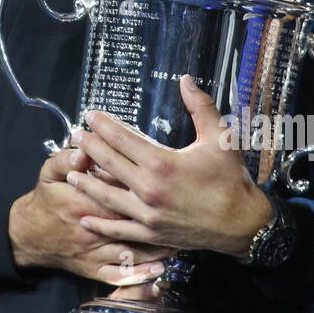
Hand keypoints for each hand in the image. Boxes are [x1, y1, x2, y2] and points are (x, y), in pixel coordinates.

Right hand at [9, 143, 171, 285]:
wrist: (27, 235)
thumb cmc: (45, 200)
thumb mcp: (49, 172)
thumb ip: (65, 159)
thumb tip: (82, 150)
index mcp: (81, 203)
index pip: (118, 194)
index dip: (140, 189)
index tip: (162, 181)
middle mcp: (90, 230)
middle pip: (131, 224)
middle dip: (157, 220)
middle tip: (183, 212)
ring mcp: (93, 253)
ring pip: (131, 253)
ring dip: (157, 248)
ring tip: (181, 239)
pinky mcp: (93, 270)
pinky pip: (120, 276)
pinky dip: (140, 275)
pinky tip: (159, 269)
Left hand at [67, 77, 271, 255]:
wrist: (243, 224)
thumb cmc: (231, 179)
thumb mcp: (221, 138)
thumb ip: (201, 106)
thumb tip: (185, 79)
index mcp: (161, 163)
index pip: (122, 138)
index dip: (103, 124)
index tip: (90, 115)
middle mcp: (148, 189)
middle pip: (108, 163)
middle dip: (89, 147)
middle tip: (75, 135)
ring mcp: (147, 214)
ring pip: (106, 196)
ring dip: (86, 183)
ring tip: (70, 172)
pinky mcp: (151, 233)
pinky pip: (118, 229)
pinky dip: (99, 223)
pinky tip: (84, 216)